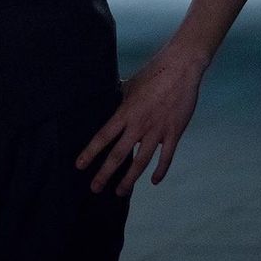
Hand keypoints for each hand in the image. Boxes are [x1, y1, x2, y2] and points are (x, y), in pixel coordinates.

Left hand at [75, 47, 205, 196]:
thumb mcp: (130, 84)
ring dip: (129, 179)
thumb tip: (110, 98)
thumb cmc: (153, 73)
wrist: (180, 68)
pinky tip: (154, 181)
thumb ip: (120, 97)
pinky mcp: (174, 133)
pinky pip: (166, 157)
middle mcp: (139, 124)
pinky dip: (160, 171)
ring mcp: (157, 131)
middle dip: (105, 173)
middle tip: (95, 188)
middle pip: (118, 154)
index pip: (103, 136)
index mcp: (125, 112)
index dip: (90, 152)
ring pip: (141, 161)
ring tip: (119, 192)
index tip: (80, 165)